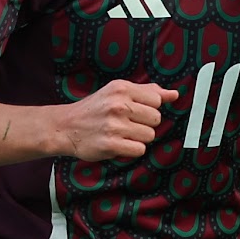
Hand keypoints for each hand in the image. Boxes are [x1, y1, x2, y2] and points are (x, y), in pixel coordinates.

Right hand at [51, 79, 175, 161]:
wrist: (65, 127)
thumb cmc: (95, 109)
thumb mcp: (117, 92)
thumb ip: (147, 92)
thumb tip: (174, 94)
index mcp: (121, 89)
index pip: (156, 100)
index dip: (148, 108)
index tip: (134, 111)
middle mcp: (118, 105)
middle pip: (156, 119)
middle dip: (145, 124)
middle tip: (126, 124)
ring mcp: (114, 125)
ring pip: (149, 136)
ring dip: (138, 138)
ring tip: (121, 134)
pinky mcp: (111, 144)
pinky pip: (139, 150)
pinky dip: (132, 150)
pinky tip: (119, 144)